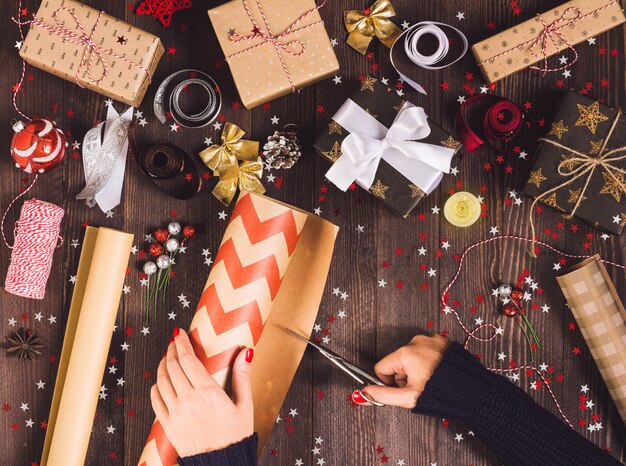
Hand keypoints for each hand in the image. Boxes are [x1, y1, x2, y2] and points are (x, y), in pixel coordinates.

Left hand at [150, 328, 253, 456]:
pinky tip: (160, 382)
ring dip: (162, 365)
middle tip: (174, 342)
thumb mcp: (245, 405)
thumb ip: (242, 377)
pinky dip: (156, 387)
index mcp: (208, 392)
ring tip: (167, 358)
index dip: (181, 343)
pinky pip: (155, 400)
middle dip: (171, 350)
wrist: (221, 464)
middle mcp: (188, 400)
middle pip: (172, 366)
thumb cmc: (235, 436)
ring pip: (161, 381)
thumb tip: (245, 353)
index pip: (188, 360)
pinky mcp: (168, 425)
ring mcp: (176, 413)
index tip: (180, 334)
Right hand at [362, 334, 448, 407]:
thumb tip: (362, 393)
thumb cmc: (440, 393)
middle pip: (397, 362)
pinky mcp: (441, 341)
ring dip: (416, 369)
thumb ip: (383, 395)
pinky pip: (426, 352)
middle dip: (404, 376)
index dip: (389, 382)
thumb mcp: (408, 398)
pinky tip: (438, 373)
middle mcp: (415, 341)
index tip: (403, 389)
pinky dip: (429, 362)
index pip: (381, 367)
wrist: (472, 390)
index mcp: (404, 353)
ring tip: (431, 380)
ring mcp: (430, 339)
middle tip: (419, 387)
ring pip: (411, 357)